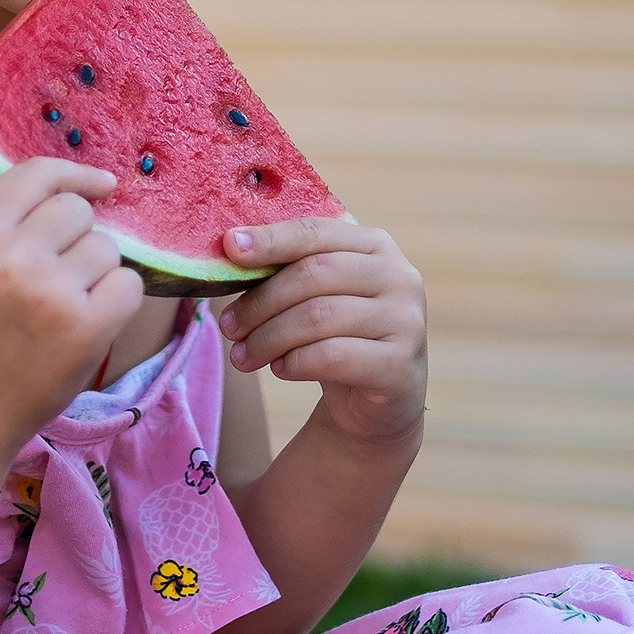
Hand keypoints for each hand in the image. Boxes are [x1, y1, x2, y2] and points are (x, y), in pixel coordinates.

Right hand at [0, 157, 146, 460]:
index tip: (100, 185)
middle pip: (78, 210)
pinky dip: (119, 301)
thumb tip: (81, 195)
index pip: (35, 175)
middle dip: (80, 237)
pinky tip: (93, 321)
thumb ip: (11, 229)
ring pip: (107, 248)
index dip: (73, 173)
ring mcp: (53, 292)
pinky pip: (130, 286)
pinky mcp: (87, 329)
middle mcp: (15, 256)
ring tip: (70, 306)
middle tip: (64, 275)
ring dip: (99, 272)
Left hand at [213, 219, 426, 446]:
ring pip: (318, 317)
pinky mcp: (400, 365)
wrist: (380, 401)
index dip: (270, 238)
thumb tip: (229, 249)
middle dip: (261, 301)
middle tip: (228, 326)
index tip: (228, 247)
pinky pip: (333, 356)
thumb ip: (287, 269)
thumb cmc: (338, 335)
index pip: (315, 232)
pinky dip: (295, 362)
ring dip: (269, 338)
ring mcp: (406, 320)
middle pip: (313, 274)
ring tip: (242, 357)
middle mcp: (399, 276)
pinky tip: (279, 369)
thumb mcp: (317, 296)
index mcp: (375, 245)